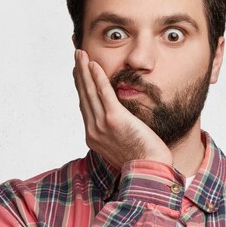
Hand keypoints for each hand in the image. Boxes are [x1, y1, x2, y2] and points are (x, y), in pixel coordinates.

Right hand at [73, 49, 172, 167]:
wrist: (148, 171)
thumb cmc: (141, 161)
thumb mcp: (122, 146)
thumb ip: (116, 133)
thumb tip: (119, 123)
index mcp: (93, 137)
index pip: (84, 106)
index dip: (81, 87)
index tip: (78, 72)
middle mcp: (93, 130)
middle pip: (83, 95)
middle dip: (79, 73)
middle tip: (77, 57)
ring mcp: (102, 125)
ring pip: (89, 92)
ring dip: (84, 70)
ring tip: (81, 55)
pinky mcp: (114, 119)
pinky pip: (103, 93)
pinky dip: (97, 78)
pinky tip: (94, 65)